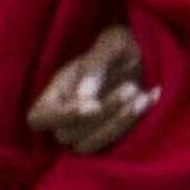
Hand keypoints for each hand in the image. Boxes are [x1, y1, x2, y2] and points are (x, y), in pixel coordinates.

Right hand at [26, 22, 158, 147]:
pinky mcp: (107, 137)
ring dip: (117, 125)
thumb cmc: (118, 47)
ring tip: (141, 98)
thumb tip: (84, 96)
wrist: (141, 57)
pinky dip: (134, 124)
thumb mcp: (110, 45)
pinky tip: (151, 98)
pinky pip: (113, 144)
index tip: (93, 105)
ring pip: (88, 145)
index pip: (39, 117)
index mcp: (57, 92)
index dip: (59, 117)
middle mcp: (66, 115)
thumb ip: (95, 66)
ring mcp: (85, 130)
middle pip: (67, 134)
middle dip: (103, 114)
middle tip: (130, 88)